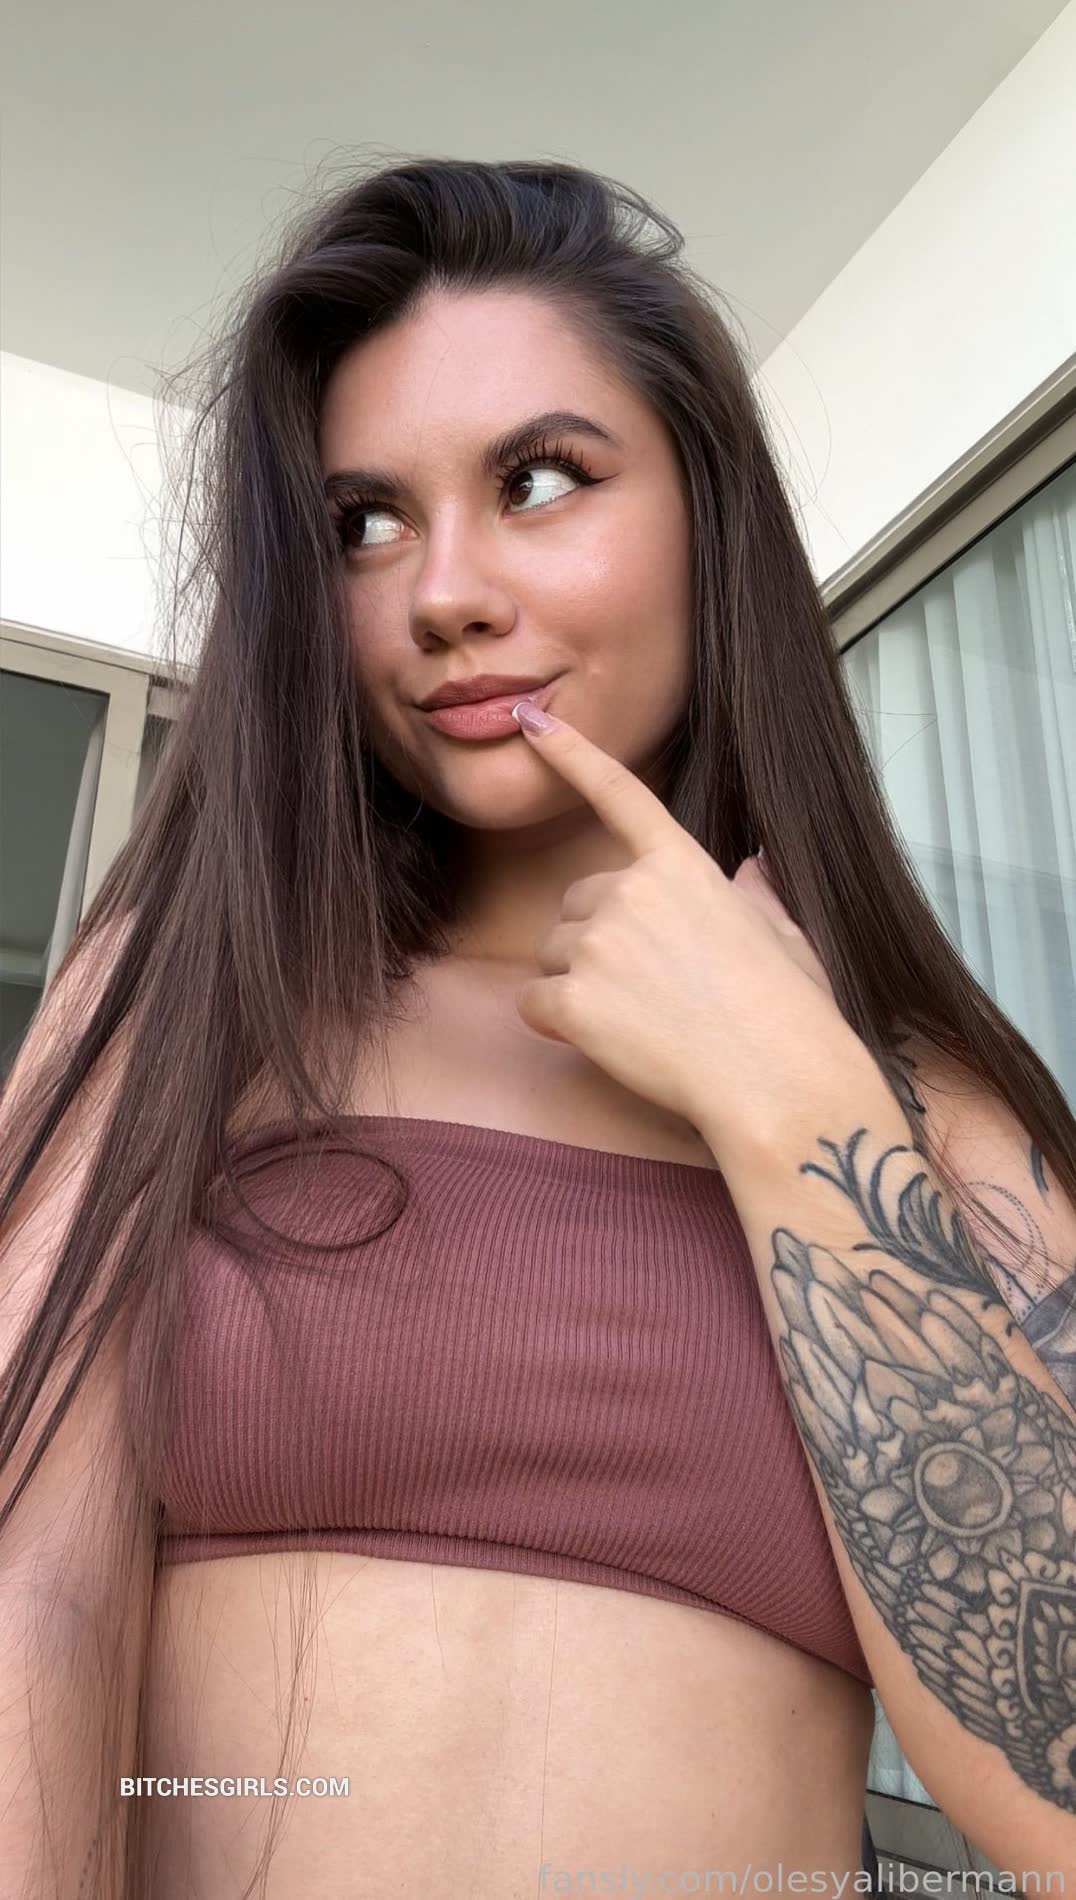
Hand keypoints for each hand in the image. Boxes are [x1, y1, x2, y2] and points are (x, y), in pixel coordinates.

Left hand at [510, 702, 871, 1167]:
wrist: (780, 1083)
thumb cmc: (793, 1016)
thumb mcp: (784, 937)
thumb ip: (754, 898)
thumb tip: (753, 871)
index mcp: (685, 867)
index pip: (619, 795)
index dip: (570, 754)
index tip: (531, 722)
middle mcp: (633, 891)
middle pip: (575, 903)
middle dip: (596, 940)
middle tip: (649, 989)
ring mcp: (600, 943)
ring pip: (552, 955)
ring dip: (578, 984)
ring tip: (641, 1020)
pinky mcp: (574, 998)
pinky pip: (534, 1004)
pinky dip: (559, 1025)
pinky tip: (611, 1043)